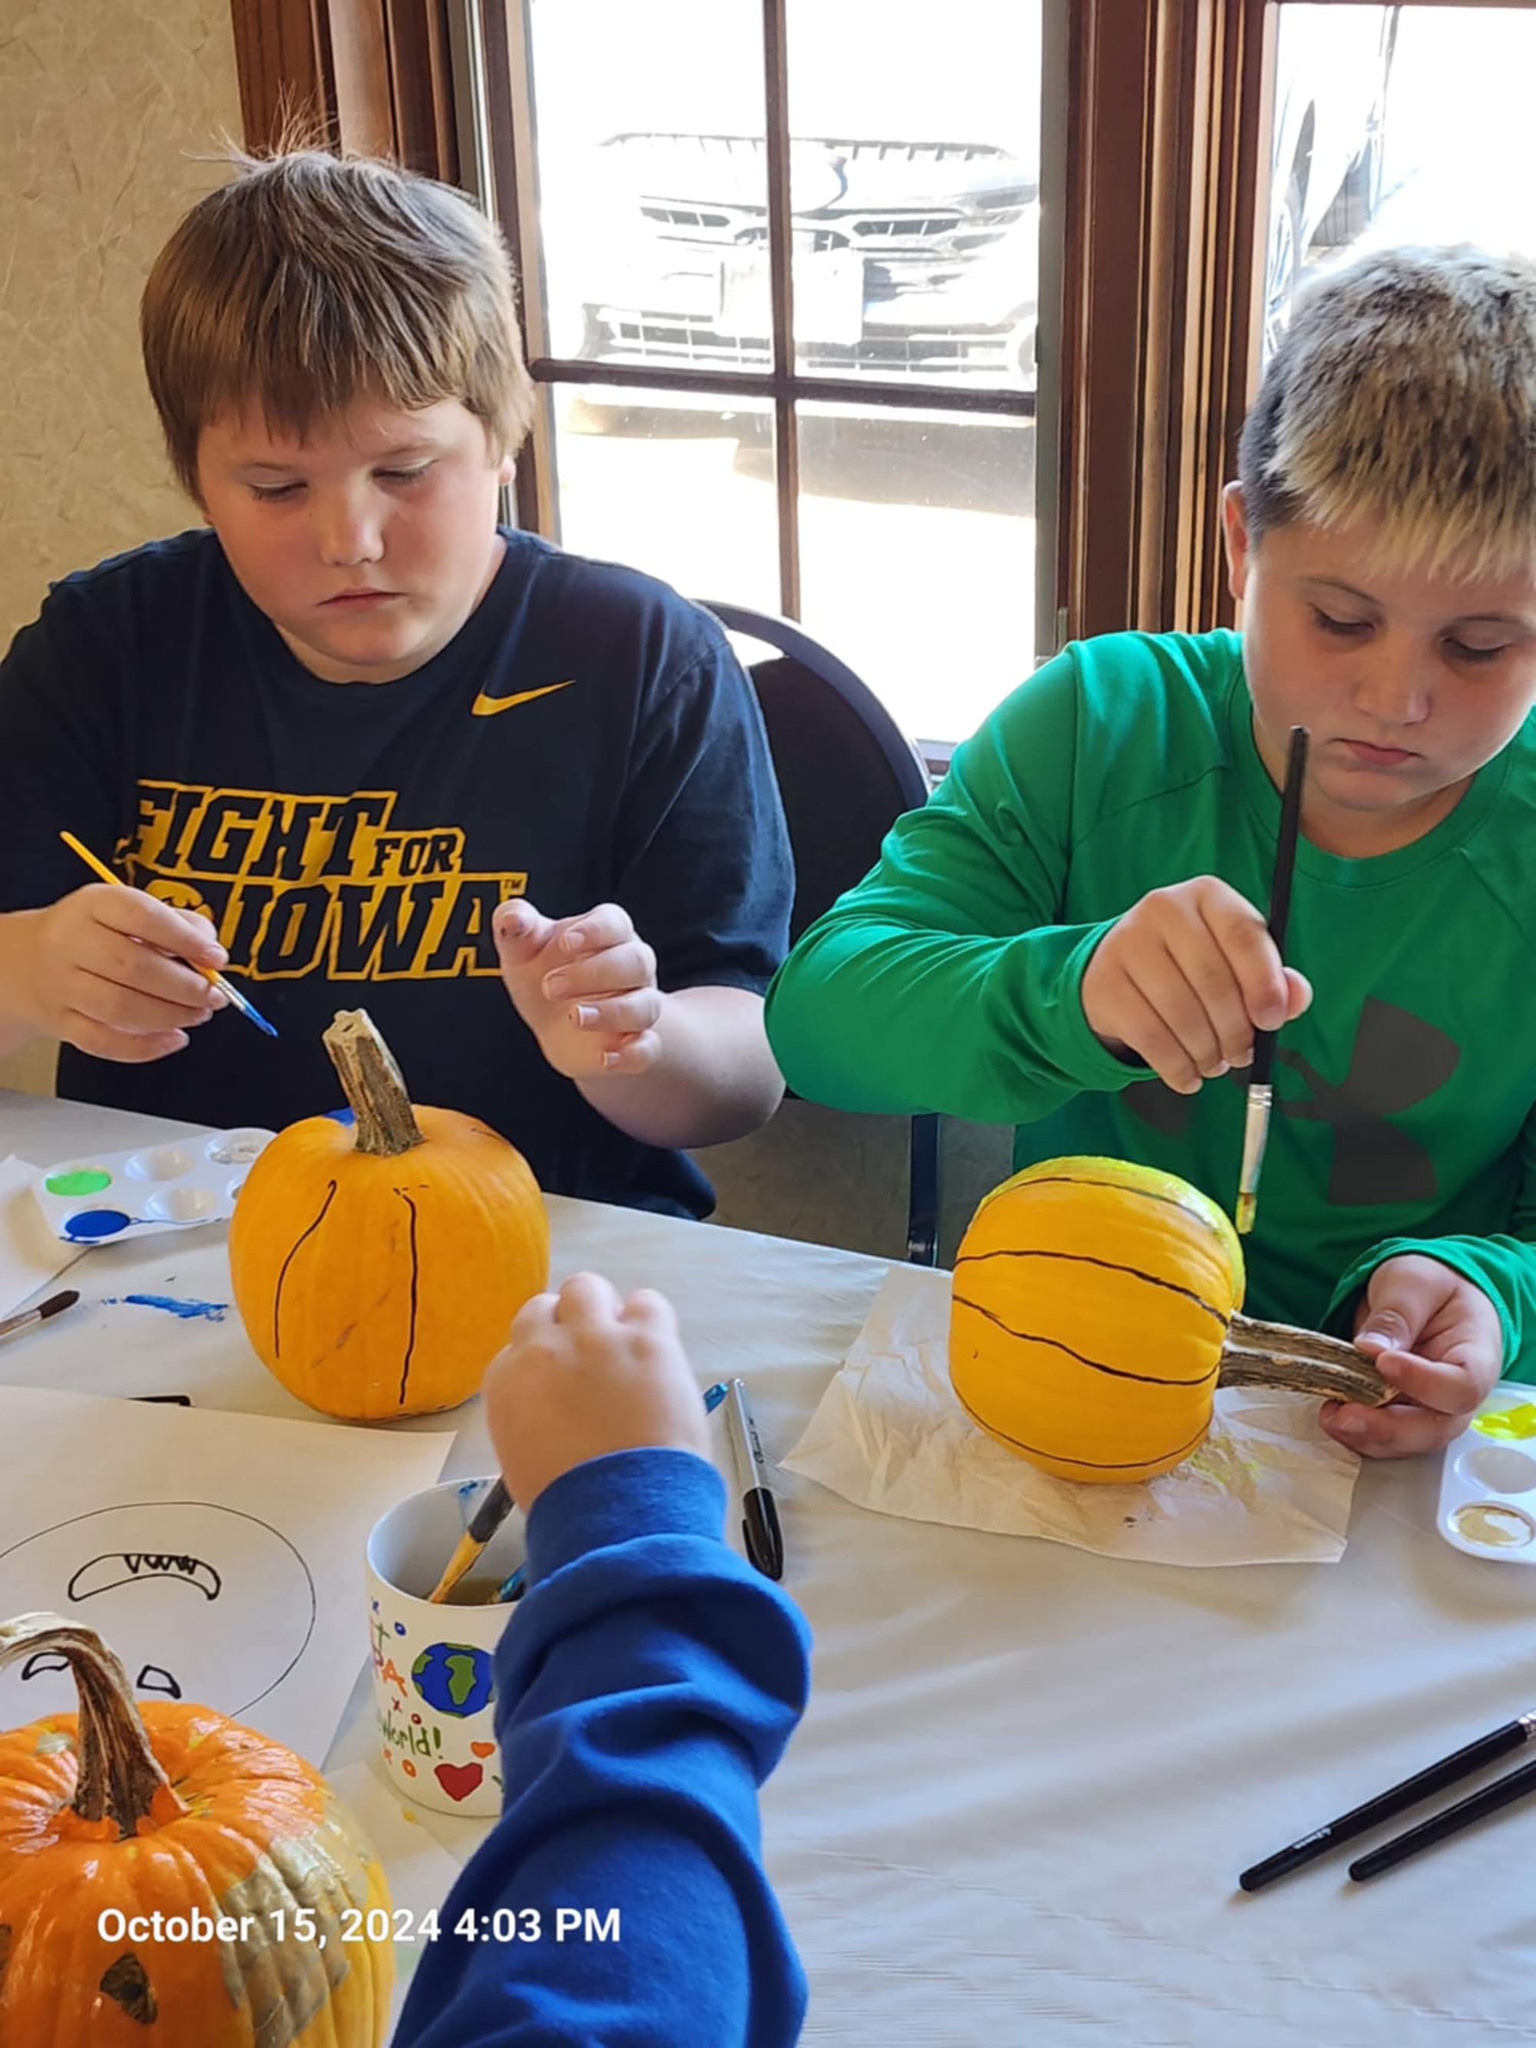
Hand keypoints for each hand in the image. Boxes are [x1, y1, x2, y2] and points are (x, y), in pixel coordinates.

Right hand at [4, 886, 225, 1061]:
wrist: (29, 963)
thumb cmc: (95, 935)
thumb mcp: (129, 912)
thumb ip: (177, 924)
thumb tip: (211, 952)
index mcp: (94, 905)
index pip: (142, 916)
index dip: (186, 939)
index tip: (216, 958)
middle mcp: (71, 941)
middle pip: (133, 967)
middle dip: (186, 987)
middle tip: (213, 996)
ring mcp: (62, 984)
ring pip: (120, 1007)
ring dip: (171, 1016)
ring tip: (198, 1014)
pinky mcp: (61, 1021)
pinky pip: (103, 1041)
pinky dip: (145, 1047)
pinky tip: (174, 1038)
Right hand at [482, 1272, 710, 1509]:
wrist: (617, 1510)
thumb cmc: (569, 1501)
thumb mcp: (522, 1458)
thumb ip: (530, 1415)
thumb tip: (554, 1404)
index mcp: (507, 1381)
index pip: (518, 1347)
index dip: (544, 1359)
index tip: (562, 1377)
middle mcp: (544, 1348)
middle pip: (545, 1307)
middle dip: (566, 1326)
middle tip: (591, 1355)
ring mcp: (596, 1338)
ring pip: (587, 1288)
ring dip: (602, 1311)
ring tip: (623, 1344)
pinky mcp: (645, 1338)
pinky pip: (646, 1301)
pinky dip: (649, 1319)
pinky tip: (655, 1347)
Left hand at [493, 898, 661, 1079]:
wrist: (553, 1025)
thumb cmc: (543, 974)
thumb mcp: (522, 949)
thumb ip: (515, 927)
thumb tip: (512, 918)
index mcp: (607, 935)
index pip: (615, 923)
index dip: (595, 930)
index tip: (565, 942)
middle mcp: (630, 968)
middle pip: (637, 961)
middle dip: (596, 972)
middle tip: (550, 986)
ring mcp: (636, 1006)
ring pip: (646, 1005)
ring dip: (612, 1012)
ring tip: (575, 1017)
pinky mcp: (635, 1045)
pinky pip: (648, 1049)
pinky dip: (632, 1054)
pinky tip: (604, 1057)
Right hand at [1080, 875, 1311, 1093]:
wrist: (1120, 969)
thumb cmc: (1192, 964)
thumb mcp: (1236, 962)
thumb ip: (1274, 979)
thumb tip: (1296, 997)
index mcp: (1208, 895)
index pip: (1243, 934)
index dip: (1264, 983)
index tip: (1271, 1022)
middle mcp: (1164, 908)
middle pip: (1212, 981)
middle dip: (1235, 1031)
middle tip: (1242, 1055)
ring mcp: (1127, 943)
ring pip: (1181, 1013)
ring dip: (1207, 1053)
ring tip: (1214, 1063)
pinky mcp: (1104, 983)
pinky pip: (1150, 1037)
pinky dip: (1176, 1067)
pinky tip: (1187, 1075)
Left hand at [1320, 1255, 1503, 1457]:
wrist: (1427, 1297)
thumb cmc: (1433, 1287)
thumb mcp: (1415, 1282)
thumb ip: (1398, 1313)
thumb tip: (1370, 1348)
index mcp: (1476, 1356)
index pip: (1462, 1386)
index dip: (1425, 1383)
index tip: (1385, 1363)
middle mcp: (1457, 1395)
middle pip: (1435, 1428)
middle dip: (1388, 1428)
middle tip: (1346, 1414)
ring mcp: (1430, 1410)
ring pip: (1407, 1440)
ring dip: (1366, 1435)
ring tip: (1332, 1416)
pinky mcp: (1401, 1416)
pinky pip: (1384, 1436)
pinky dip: (1357, 1433)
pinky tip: (1333, 1415)